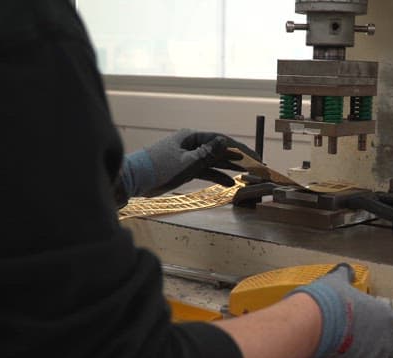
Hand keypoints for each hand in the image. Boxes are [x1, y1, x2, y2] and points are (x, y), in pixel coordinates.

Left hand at [116, 129, 259, 202]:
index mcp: (192, 137)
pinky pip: (206, 171)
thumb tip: (225, 141)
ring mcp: (189, 157)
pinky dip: (217, 177)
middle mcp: (193, 144)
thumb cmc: (159, 168)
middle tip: (257, 168)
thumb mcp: (186, 162)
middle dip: (239, 160)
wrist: (135, 180)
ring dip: (230, 169)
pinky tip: (230, 185)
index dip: (241, 150)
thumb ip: (207, 153)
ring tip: (247, 177)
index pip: (222, 141)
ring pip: (215, 162)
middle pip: (220, 151)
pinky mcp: (185, 169)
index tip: (256, 158)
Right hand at [289, 263, 392, 357]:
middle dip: (388, 352)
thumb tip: (346, 269)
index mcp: (386, 317)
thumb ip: (345, 275)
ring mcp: (375, 354)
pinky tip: (349, 356)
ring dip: (375, 357)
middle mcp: (386, 338)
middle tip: (375, 349)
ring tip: (362, 353)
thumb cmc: (331, 298)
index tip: (387, 337)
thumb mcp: (339, 281)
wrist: (317, 319)